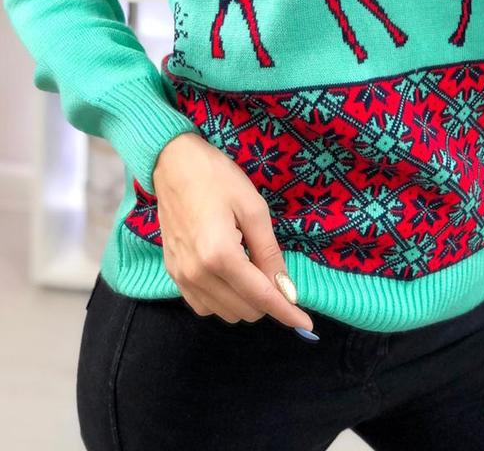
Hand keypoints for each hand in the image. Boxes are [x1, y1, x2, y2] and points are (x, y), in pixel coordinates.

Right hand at [152, 131, 314, 331]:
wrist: (172, 164)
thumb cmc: (217, 178)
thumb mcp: (253, 209)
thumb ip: (270, 253)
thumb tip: (286, 289)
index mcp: (220, 256)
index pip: (261, 297)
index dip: (287, 312)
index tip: (306, 324)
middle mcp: (197, 274)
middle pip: (245, 310)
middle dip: (267, 299)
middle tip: (271, 267)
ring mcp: (181, 277)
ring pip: (224, 313)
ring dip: (245, 300)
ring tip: (249, 264)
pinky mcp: (173, 274)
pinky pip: (204, 305)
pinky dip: (223, 300)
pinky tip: (230, 274)